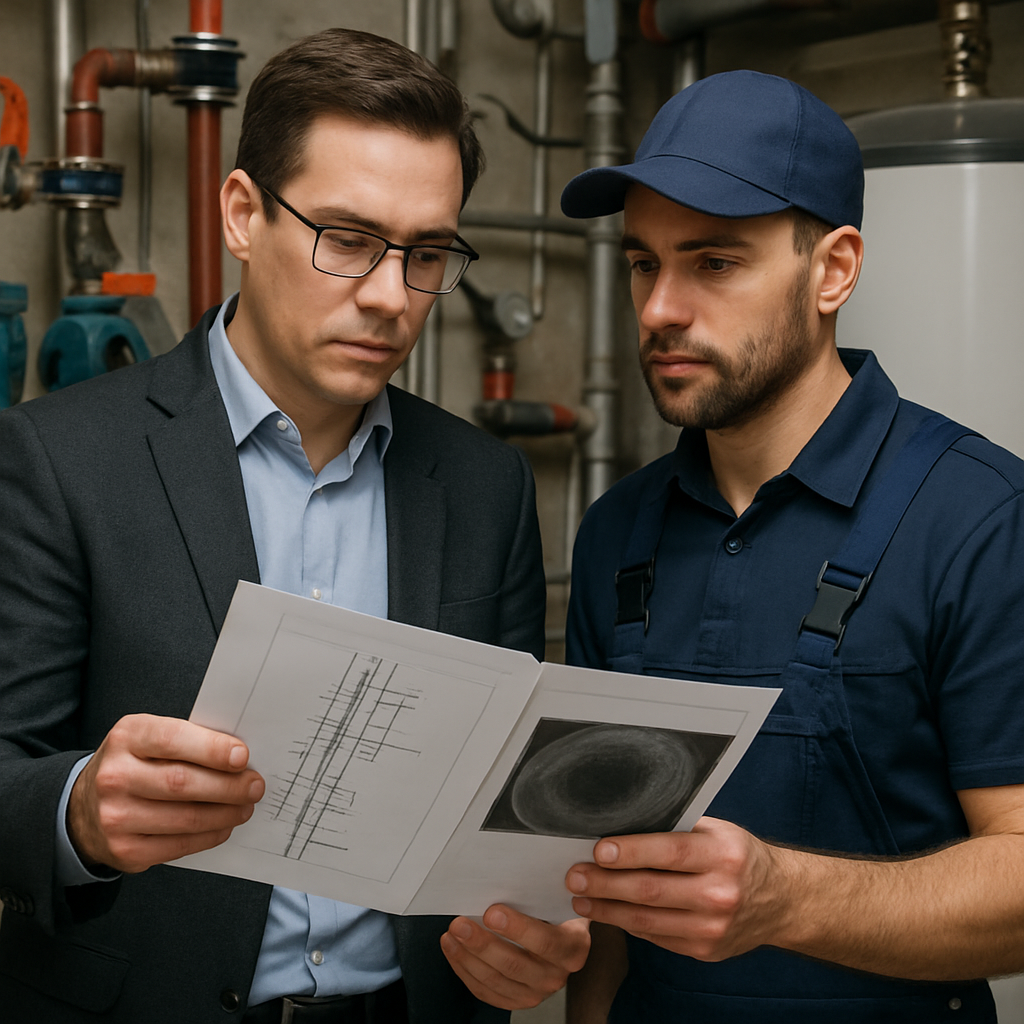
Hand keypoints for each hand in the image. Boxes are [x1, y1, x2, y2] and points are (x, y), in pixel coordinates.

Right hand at [67, 713, 264, 872]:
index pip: (173, 740)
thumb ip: (188, 741)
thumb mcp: (149, 738)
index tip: (243, 756)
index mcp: (127, 737)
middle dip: (228, 786)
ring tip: (245, 806)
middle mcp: (115, 776)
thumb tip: (240, 755)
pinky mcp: (125, 850)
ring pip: (185, 818)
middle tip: (254, 786)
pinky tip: (224, 825)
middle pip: (182, 783)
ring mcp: (116, 817)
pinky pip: (179, 845)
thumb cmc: (133, 763)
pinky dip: (210, 836)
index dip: (212, 749)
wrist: (84, 806)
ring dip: (225, 813)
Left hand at [441, 904, 590, 1009]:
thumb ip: (541, 893)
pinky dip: (466, 971)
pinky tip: (455, 952)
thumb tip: (507, 876)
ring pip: (496, 980)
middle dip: (482, 944)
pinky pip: (487, 992)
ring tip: (452, 936)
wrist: (564, 939)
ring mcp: (536, 992)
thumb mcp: (559, 900)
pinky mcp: (517, 1000)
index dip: (517, 928)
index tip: (492, 912)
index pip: (545, 941)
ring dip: (467, 958)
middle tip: (460, 924)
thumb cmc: (557, 913)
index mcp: (572, 947)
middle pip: (515, 964)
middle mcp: (556, 975)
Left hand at [566, 816, 789, 960]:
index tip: (598, 850)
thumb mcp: (716, 831)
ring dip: (608, 910)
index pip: (669, 851)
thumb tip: (620, 825)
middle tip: (574, 876)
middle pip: (651, 890)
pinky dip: (628, 925)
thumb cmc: (737, 855)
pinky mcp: (705, 951)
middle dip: (606, 884)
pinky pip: (656, 938)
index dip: (631, 851)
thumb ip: (676, 830)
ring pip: (648, 921)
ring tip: (581, 898)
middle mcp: (720, 893)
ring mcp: (712, 928)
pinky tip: (608, 914)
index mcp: (722, 854)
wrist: (781, 900)